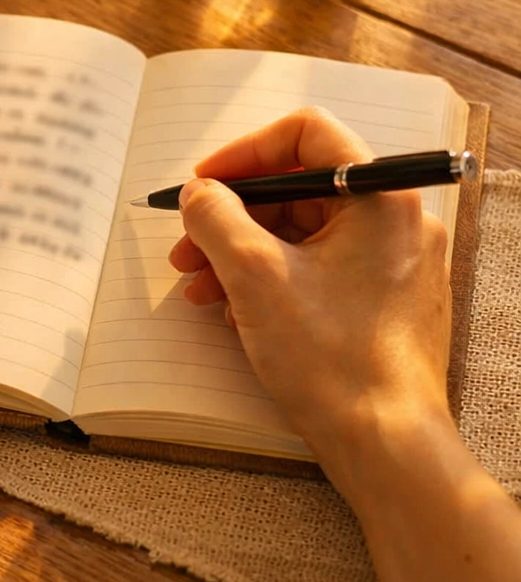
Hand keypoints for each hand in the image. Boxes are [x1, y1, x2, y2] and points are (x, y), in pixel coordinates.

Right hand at [168, 107, 450, 475]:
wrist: (386, 447)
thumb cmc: (333, 360)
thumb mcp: (253, 274)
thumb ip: (215, 216)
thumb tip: (200, 193)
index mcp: (379, 198)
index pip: (307, 134)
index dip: (246, 151)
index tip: (206, 181)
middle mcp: (394, 221)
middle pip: (297, 188)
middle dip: (231, 215)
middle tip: (187, 244)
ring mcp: (390, 262)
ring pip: (300, 231)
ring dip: (239, 251)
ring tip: (197, 285)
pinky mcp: (379, 299)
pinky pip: (313, 266)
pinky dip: (267, 278)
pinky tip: (229, 309)